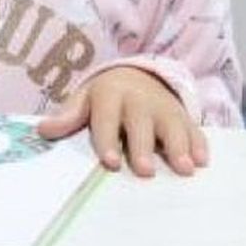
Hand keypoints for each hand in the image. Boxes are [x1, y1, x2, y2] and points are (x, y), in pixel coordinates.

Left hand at [34, 67, 208, 177]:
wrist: (138, 74)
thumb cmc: (105, 97)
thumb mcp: (84, 100)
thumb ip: (68, 116)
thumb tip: (43, 130)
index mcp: (110, 96)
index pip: (107, 120)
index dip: (108, 141)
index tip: (111, 162)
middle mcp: (139, 100)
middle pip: (141, 125)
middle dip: (143, 148)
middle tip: (145, 171)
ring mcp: (164, 107)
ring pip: (172, 126)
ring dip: (179, 147)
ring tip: (185, 168)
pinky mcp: (182, 115)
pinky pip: (193, 129)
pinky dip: (199, 144)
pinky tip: (202, 161)